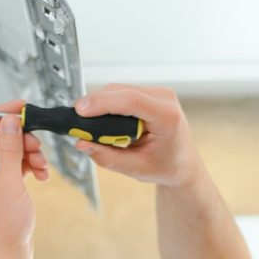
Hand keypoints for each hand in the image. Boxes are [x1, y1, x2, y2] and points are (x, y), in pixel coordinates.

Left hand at [0, 99, 50, 258]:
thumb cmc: (0, 231)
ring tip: (41, 165)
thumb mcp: (8, 181)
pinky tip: (40, 175)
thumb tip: (10, 122)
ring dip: (27, 153)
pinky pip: (13, 167)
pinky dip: (27, 167)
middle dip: (19, 138)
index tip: (21, 110)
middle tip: (37, 145)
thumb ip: (10, 148)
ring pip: (7, 152)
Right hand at [72, 84, 203, 188]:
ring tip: (89, 126)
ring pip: (118, 89)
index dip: (103, 103)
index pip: (131, 101)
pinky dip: (107, 104)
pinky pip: (122, 92)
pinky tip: (101, 120)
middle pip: (120, 92)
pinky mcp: (149, 93)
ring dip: (100, 104)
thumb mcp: (136, 169)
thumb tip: (81, 143)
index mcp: (168, 117)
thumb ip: (107, 157)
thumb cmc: (165, 167)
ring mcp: (158, 93)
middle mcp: (165, 99)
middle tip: (76, 124)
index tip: (80, 110)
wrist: (183, 164)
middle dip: (95, 104)